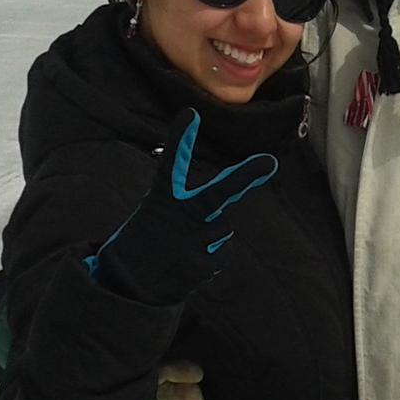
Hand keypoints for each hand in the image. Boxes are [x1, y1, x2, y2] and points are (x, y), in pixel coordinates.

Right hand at [88, 109, 277, 305]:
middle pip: (219, 194)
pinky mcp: (201, 266)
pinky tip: (188, 262)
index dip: (181, 139)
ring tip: (184, 245)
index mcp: (161, 199)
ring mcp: (191, 243)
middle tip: (270, 162)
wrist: (130, 285)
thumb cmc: (148, 238)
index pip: (170, 163)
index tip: (191, 114)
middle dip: (247, 177)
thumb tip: (228, 222)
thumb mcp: (158, 212)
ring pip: (223, 228)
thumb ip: (193, 208)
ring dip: (212, 234)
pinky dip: (210, 256)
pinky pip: (221, 253)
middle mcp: (177, 217)